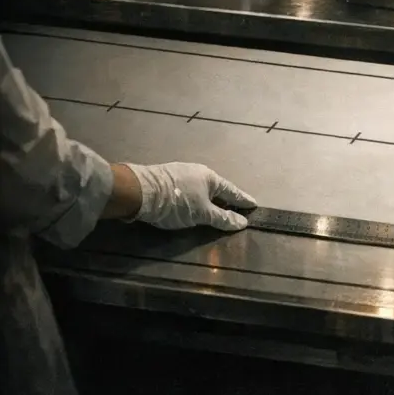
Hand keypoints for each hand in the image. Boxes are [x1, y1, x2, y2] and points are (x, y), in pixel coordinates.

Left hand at [121, 162, 255, 230]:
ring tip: (213, 208)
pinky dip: (194, 197)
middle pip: (216, 188)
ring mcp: (181, 173)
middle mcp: (198, 172)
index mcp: (211, 178)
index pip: (232, 191)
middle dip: (225, 199)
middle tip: (234, 209)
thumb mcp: (202, 214)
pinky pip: (188, 189)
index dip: (242, 200)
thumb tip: (242, 222)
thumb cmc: (177, 202)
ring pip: (200, 188)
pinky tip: (191, 203)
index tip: (253, 205)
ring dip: (208, 198)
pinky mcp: (166, 179)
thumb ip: (222, 218)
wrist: (140, 191)